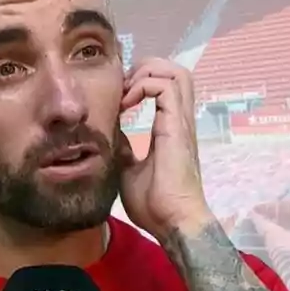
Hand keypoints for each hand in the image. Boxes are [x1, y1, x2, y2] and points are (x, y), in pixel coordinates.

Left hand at [117, 58, 212, 241]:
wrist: (172, 222)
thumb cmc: (154, 203)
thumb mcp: (128, 168)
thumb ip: (123, 148)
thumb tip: (109, 135)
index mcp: (169, 128)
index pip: (165, 87)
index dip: (140, 81)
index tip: (117, 96)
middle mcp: (178, 121)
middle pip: (176, 71)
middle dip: (146, 68)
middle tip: (122, 86)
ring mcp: (180, 123)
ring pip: (176, 73)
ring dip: (146, 73)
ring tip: (125, 92)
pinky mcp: (176, 128)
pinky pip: (166, 88)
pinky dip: (144, 86)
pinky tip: (126, 103)